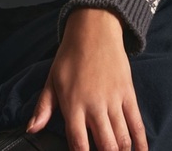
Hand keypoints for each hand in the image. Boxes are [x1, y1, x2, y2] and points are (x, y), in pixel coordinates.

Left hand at [26, 8, 147, 150]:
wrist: (93, 32)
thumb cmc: (69, 57)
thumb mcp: (51, 80)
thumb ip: (43, 107)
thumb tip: (31, 129)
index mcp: (73, 103)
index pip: (78, 142)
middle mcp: (94, 105)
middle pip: (105, 146)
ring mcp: (113, 101)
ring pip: (122, 139)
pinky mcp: (128, 95)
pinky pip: (137, 125)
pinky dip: (141, 143)